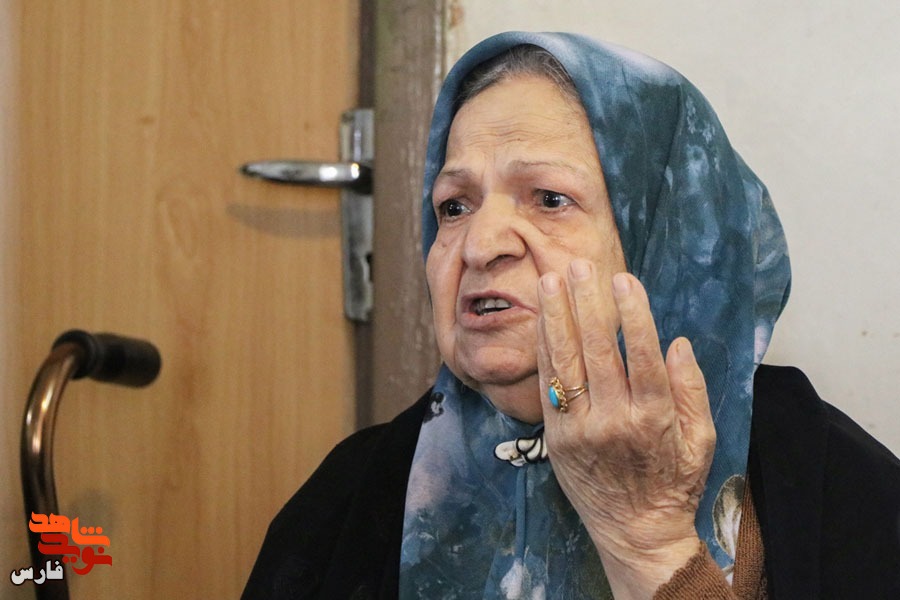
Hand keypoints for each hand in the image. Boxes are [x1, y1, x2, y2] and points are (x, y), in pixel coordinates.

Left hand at [537, 259, 716, 598]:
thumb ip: (692, 390)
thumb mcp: (701, 440)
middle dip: (588, 303)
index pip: (643, 356)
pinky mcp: (556, 438)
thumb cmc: (673, 483)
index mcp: (653, 420)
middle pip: (598, 351)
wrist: (634, 532)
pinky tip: (543, 321)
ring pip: (566, 364)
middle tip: (581, 266)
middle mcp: (613, 422)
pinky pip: (548, 386)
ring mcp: (579, 430)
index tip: (624, 280)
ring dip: (557, 318)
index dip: (634, 315)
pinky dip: (545, 351)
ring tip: (552, 281)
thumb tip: (678, 343)